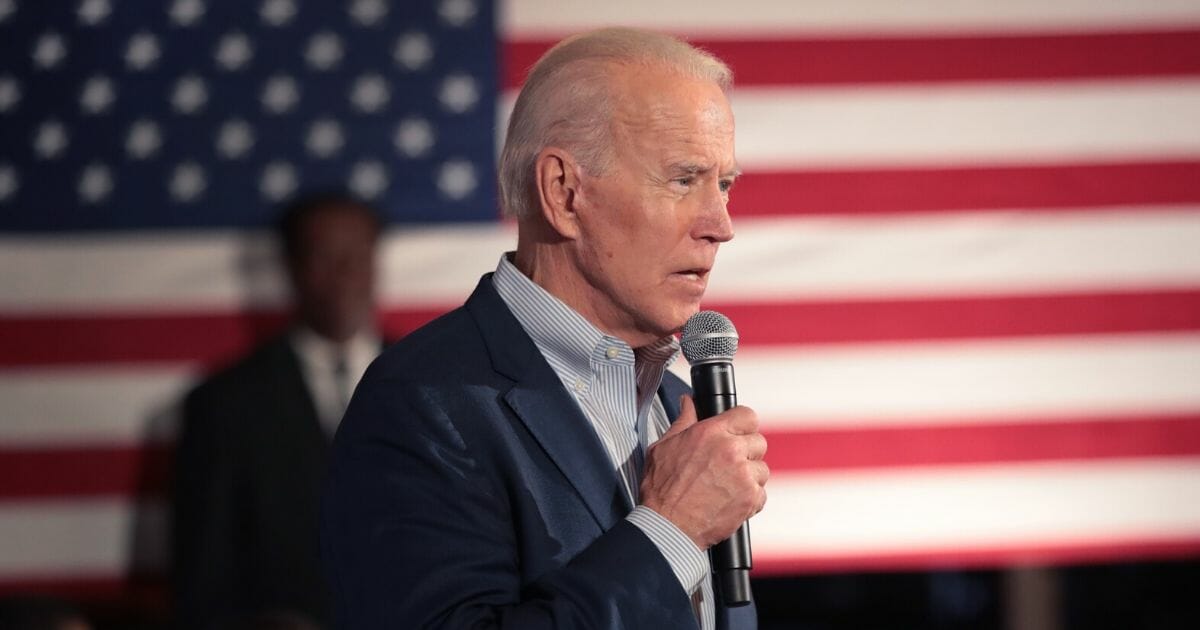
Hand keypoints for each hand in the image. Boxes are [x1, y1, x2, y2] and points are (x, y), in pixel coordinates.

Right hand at [638, 395, 768, 549]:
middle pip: (759, 442)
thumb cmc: (662, 489)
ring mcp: (743, 475)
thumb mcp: (664, 447)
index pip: (747, 415)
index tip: (738, 433)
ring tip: (727, 486)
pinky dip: (750, 498)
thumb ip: (683, 421)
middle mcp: (731, 450)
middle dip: (746, 452)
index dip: (743, 424)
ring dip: (749, 477)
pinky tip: (730, 500)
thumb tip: (689, 403)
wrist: (667, 526)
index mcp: (711, 432)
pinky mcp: (750, 498)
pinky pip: (762, 493)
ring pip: (762, 469)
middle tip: (728, 465)